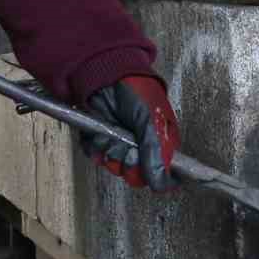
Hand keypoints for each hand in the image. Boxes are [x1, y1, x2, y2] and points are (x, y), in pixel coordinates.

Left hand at [80, 75, 179, 191]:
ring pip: (114, 168)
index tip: (145, 164)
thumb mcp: (151, 120)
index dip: (154, 176)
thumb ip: (156, 153)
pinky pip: (97, 157)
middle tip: (127, 146)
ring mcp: (121, 145)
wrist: (106, 73)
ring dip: (110, 151)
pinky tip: (99, 133)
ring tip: (111, 133)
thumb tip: (161, 184)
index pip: (162, 176)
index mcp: (162, 143)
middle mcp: (143, 148)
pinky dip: (95, 146)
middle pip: (135, 176)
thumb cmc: (135, 89)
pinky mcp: (102, 141)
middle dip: (128, 162)